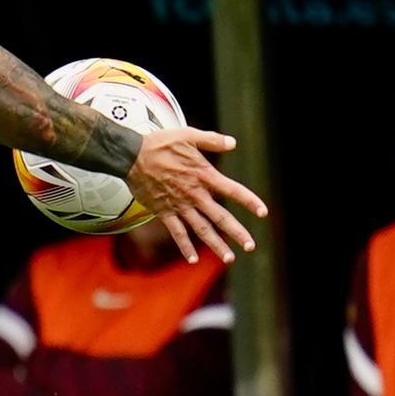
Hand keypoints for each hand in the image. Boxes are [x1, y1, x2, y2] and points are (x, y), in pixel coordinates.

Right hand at [125, 127, 268, 264]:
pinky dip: (185, 246)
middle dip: (237, 232)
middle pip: (220, 217)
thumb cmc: (160, 144)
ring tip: (229, 258)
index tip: (263, 213)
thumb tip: (233, 143)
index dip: (249, 201)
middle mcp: (195, 194)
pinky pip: (177, 232)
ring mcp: (179, 205)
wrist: (131, 156)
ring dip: (216, 244)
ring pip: (201, 229)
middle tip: (250, 246)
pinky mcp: (163, 211)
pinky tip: (193, 259)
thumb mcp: (188, 135)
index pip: (233, 190)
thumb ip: (212, 141)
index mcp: (204, 175)